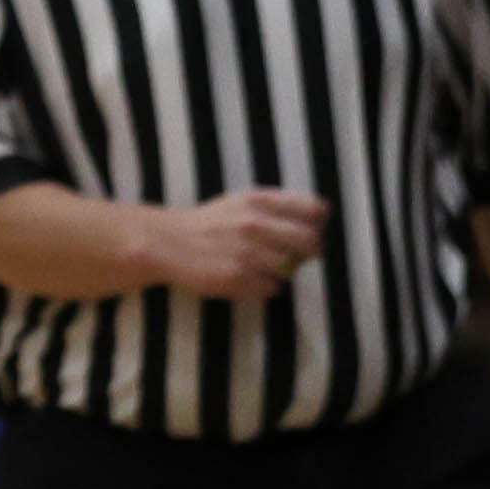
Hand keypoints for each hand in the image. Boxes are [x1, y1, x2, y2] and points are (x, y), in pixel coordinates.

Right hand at [134, 189, 329, 301]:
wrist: (168, 243)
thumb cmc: (211, 223)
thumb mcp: (243, 201)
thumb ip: (278, 206)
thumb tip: (321, 216)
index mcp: (259, 200)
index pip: (315, 210)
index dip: (317, 223)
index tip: (308, 229)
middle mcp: (255, 223)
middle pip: (312, 242)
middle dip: (310, 252)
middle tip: (295, 255)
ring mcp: (247, 252)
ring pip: (293, 268)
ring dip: (283, 270)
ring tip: (262, 265)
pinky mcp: (238, 277)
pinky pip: (274, 288)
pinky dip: (266, 286)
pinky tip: (249, 278)